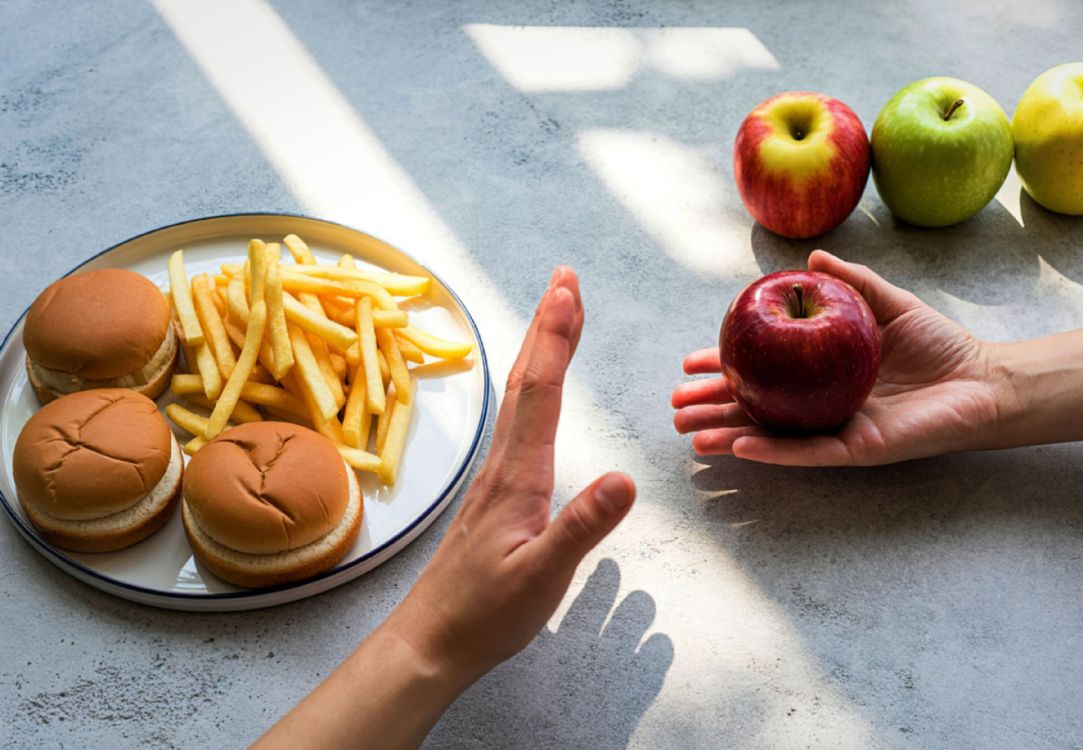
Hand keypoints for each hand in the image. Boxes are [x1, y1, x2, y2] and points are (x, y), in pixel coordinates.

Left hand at [256, 267, 636, 749]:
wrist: (433, 639)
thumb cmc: (487, 612)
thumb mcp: (543, 575)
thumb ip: (582, 526)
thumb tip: (625, 477)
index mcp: (519, 476)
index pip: (540, 392)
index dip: (556, 339)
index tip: (568, 291)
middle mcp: (504, 465)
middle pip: (526, 380)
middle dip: (548, 326)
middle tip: (564, 280)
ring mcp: (497, 476)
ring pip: (520, 398)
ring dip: (539, 350)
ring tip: (557, 317)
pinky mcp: (497, 492)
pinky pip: (518, 421)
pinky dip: (534, 387)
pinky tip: (537, 392)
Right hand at [672, 250, 1011, 465]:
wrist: (985, 380)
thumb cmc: (941, 345)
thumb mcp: (887, 303)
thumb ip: (851, 281)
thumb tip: (809, 259)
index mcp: (821, 375)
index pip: (763, 372)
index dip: (724, 369)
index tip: (690, 364)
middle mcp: (821, 406)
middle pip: (755, 409)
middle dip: (712, 409)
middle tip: (676, 408)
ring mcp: (835, 430)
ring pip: (770, 437)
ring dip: (728, 436)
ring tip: (691, 434)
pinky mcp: (857, 450)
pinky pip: (806, 452)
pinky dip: (772, 451)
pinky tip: (738, 445)